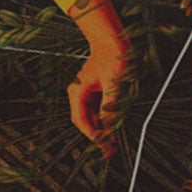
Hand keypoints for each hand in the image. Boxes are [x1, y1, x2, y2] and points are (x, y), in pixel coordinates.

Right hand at [66, 2, 130, 149]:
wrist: (114, 39)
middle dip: (97, 135)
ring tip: (113, 143)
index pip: (81, 120)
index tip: (104, 146)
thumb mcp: (114, 85)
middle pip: (84, 121)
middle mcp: (78, 93)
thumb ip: (111, 108)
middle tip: (109, 151)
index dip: (92, 136)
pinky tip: (114, 127)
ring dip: (101, 129)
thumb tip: (108, 129)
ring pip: (91, 117)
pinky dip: (104, 119)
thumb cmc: (113, 58)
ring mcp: (85, 92)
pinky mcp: (94, 91)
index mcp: (77, 91)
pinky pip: (97, 110)